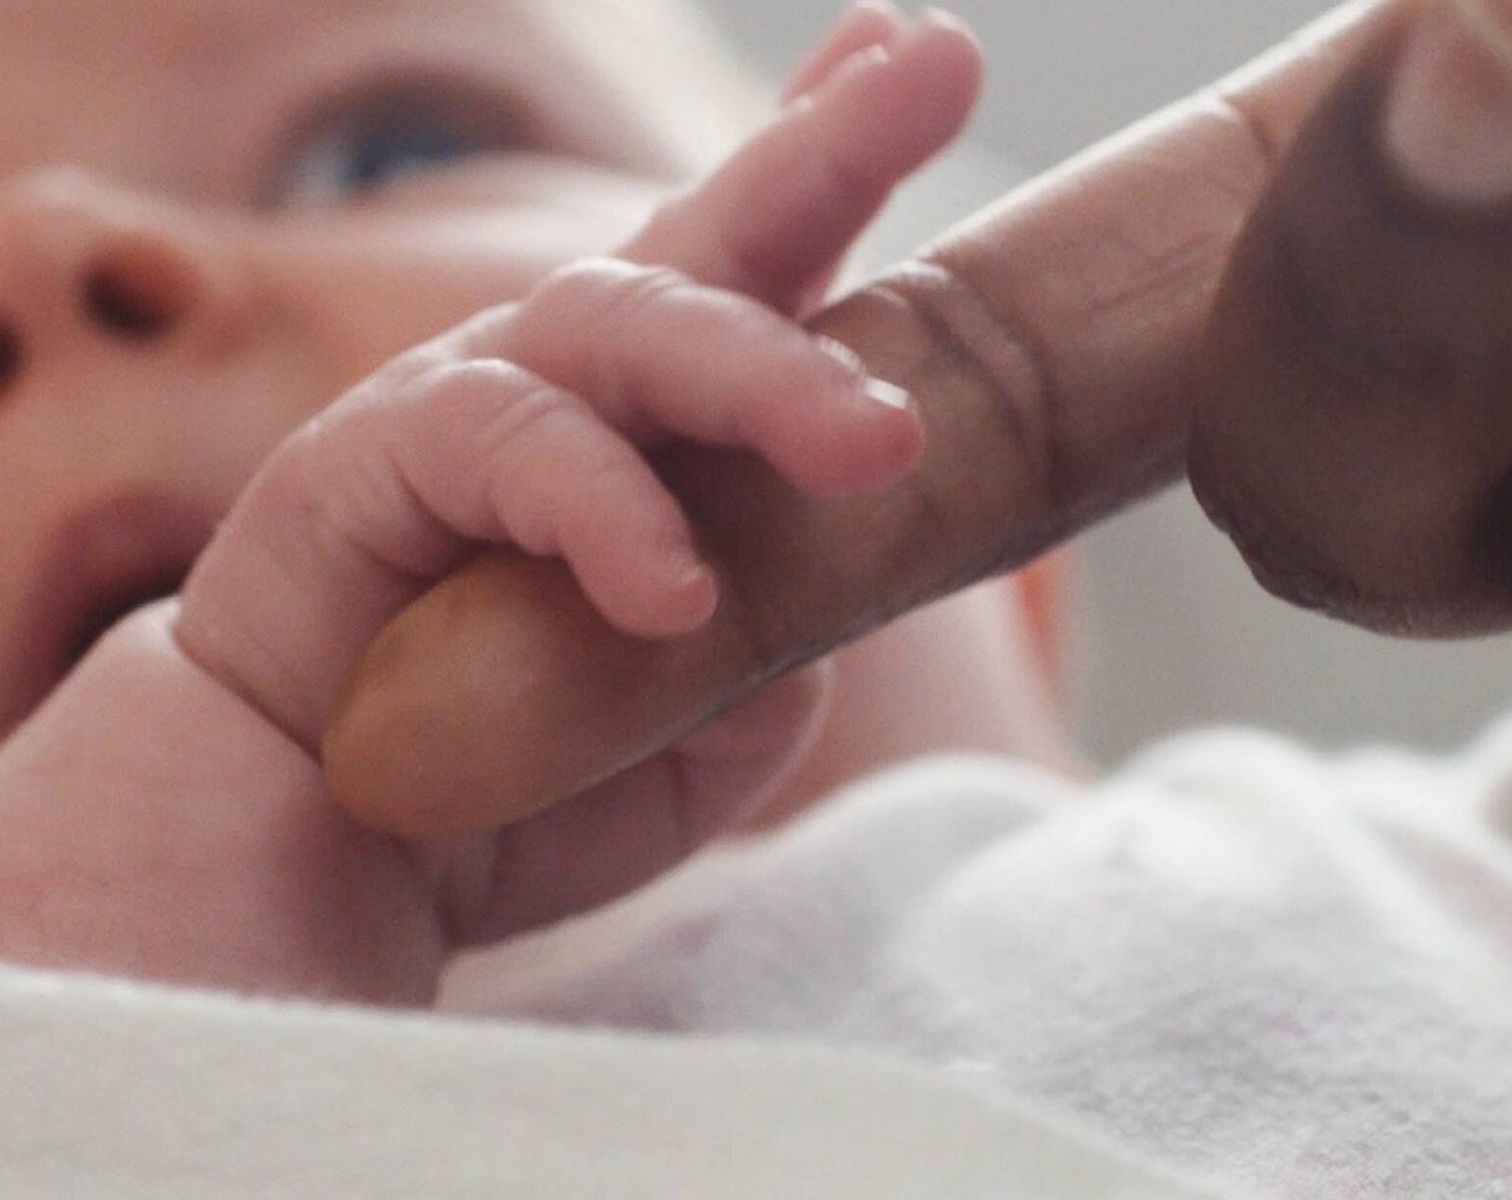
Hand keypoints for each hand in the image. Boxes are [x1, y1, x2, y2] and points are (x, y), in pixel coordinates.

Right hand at [0, 4, 980, 1001]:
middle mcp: (575, 384)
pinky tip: (672, 593)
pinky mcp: (365, 462)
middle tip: (938, 64)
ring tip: (881, 444)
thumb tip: (839, 576)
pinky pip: (508, 452)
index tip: (921, 54)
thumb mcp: (695, 730)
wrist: (322, 856)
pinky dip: (601, 516)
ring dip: (763, 374)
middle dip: (822, 149)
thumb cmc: (517, 780)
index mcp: (664, 423)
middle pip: (711, 239)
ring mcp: (472, 404)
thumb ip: (778, 642)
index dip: (830, 156)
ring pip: (625, 323)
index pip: (759, 271)